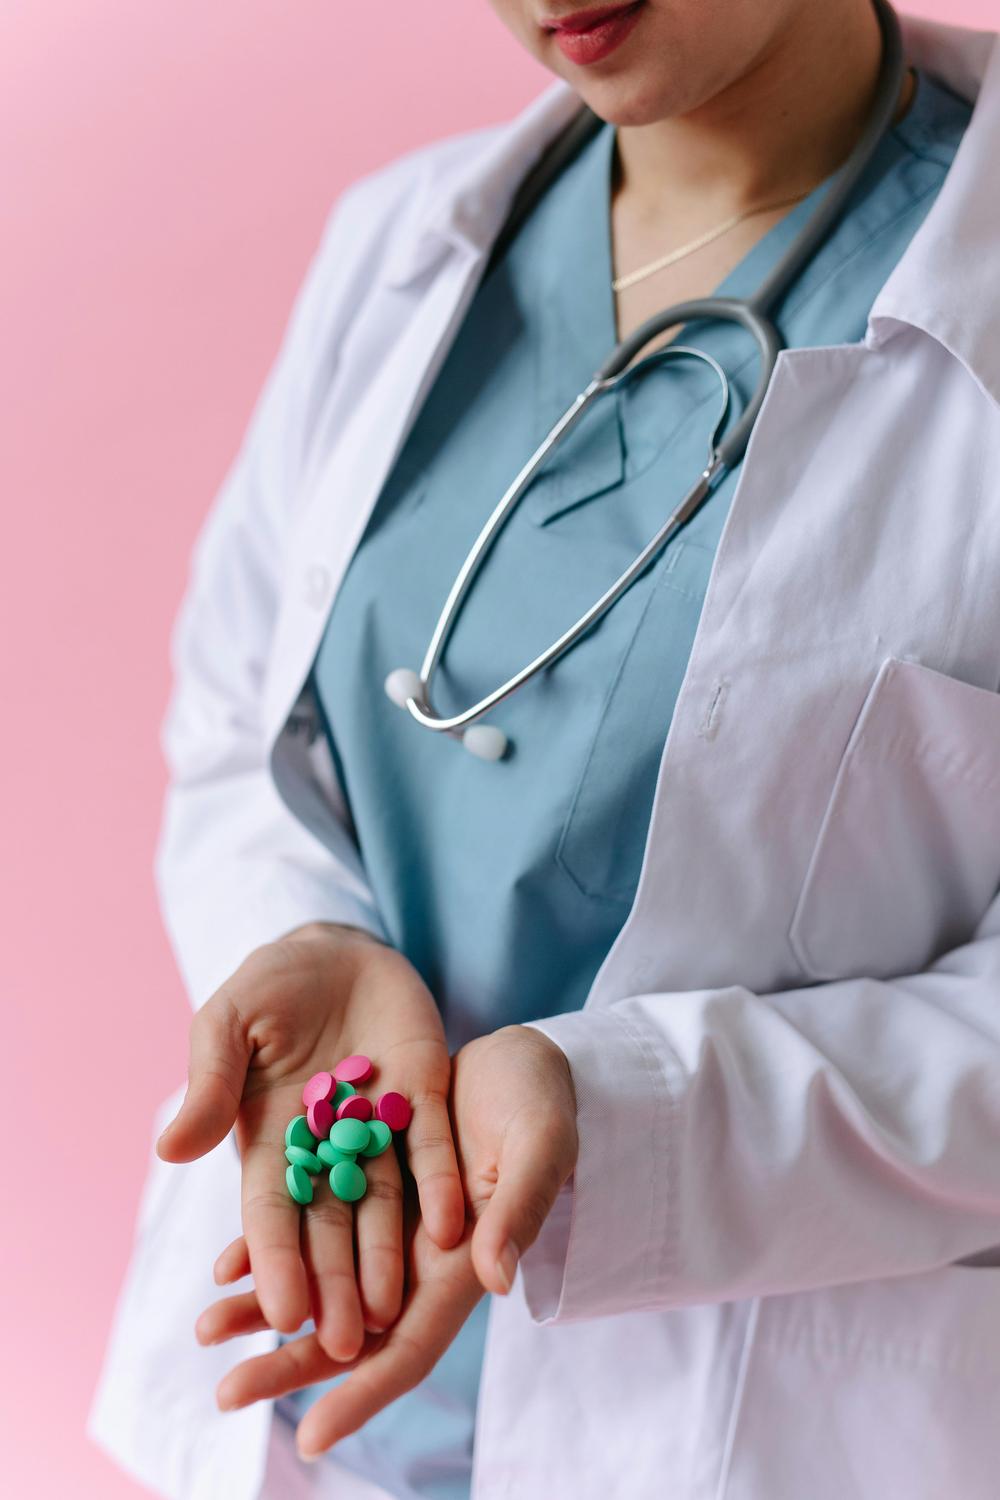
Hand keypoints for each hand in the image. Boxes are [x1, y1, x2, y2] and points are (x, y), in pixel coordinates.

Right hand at [155, 921, 464, 1358]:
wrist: (337, 948)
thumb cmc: (269, 986)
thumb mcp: (227, 1023)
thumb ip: (209, 1082)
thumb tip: (169, 1149)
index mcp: (270, 1138)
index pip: (271, 1211)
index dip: (276, 1260)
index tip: (282, 1310)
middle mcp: (327, 1147)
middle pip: (330, 1225)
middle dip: (332, 1282)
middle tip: (341, 1343)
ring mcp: (378, 1127)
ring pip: (383, 1203)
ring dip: (385, 1256)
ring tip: (389, 1312)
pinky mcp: (423, 1098)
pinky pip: (432, 1149)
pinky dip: (439, 1186)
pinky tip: (451, 1226)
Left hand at [193, 1024, 577, 1461]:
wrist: (518, 1060)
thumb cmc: (542, 1104)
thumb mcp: (541, 1147)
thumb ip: (521, 1208)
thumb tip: (497, 1279)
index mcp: (462, 1267)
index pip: (408, 1349)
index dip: (361, 1394)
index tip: (308, 1437)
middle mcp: (416, 1261)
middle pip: (348, 1332)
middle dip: (289, 1367)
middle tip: (226, 1394)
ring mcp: (386, 1225)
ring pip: (320, 1284)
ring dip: (263, 1308)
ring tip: (204, 1328)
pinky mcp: (363, 1181)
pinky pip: (309, 1226)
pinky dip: (269, 1246)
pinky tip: (223, 1262)